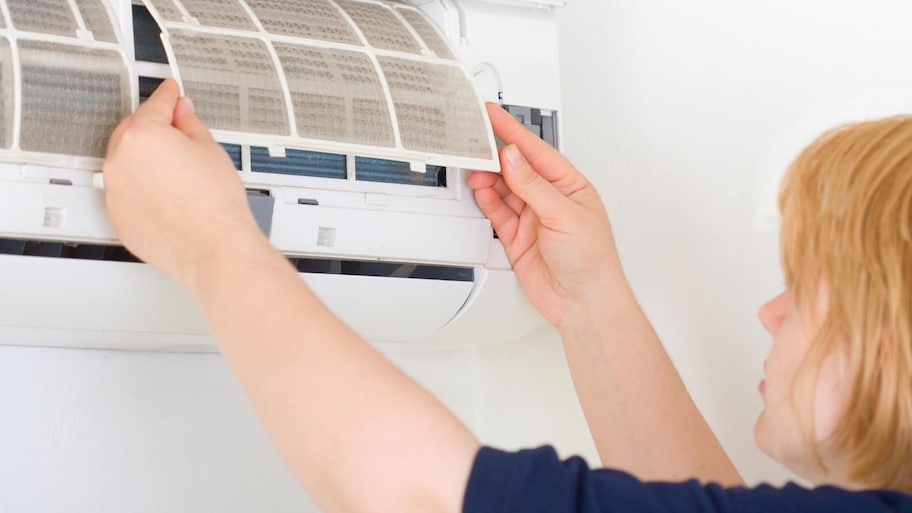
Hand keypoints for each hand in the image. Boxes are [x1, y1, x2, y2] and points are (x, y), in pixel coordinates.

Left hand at [103, 79, 266, 284]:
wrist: (213, 247)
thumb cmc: (215, 205)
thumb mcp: (209, 150)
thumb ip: (189, 124)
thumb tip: (181, 112)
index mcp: (142, 136)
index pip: (155, 105)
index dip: (168, 95)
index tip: (171, 92)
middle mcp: (120, 160)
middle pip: (133, 131)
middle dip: (154, 128)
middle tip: (178, 132)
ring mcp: (115, 190)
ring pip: (127, 163)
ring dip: (145, 159)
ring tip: (177, 172)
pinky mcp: (118, 215)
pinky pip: (126, 191)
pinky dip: (141, 187)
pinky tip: (167, 195)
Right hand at [468, 104, 625, 329]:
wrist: (583, 303)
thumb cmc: (592, 260)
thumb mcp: (564, 215)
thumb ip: (533, 186)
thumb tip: (513, 159)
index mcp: (569, 185)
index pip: (535, 151)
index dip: (512, 131)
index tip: (492, 115)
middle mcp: (550, 199)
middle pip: (515, 168)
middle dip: (494, 154)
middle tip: (473, 141)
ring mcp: (533, 218)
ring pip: (503, 189)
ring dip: (488, 178)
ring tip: (474, 168)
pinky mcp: (517, 237)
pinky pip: (497, 212)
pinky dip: (487, 200)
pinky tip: (480, 189)